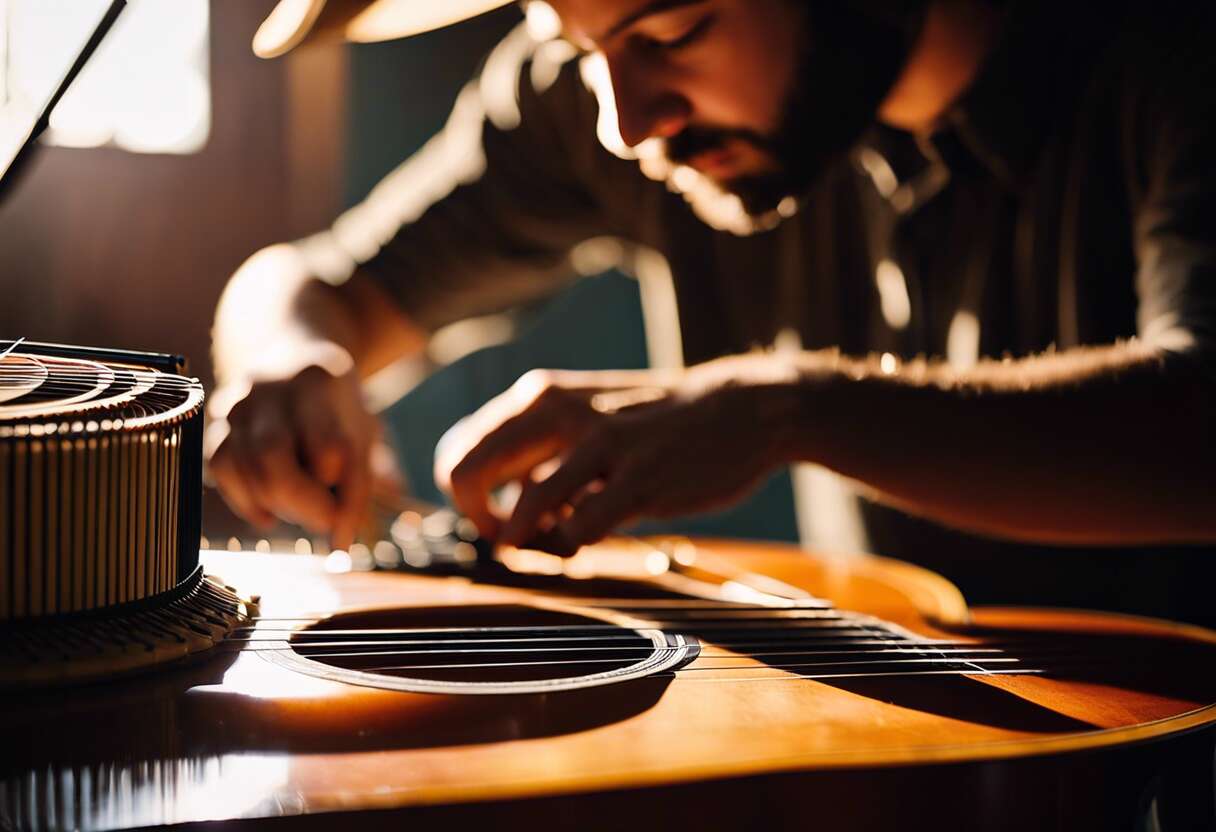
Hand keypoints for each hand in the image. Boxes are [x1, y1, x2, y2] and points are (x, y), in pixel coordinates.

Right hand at [205, 346, 378, 549]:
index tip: (347, 524)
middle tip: (323, 521)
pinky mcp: (214, 423)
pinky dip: (245, 500)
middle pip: (273, 458)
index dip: (341, 495)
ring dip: (275, 504)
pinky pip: (220, 469)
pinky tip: (269, 512)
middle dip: (301, 503)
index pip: (329, 450)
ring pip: (243, 467)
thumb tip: (341, 544)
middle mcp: (267, 386)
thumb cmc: (333, 406)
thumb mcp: (360, 429)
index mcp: (316, 379)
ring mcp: (234, 403)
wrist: (288, 356)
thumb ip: (359, 482)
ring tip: (301, 510)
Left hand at [435, 361, 793, 554]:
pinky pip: (578, 530)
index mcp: (540, 396)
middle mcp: (559, 412)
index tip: (494, 513)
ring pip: (525, 507)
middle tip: (509, 536)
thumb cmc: (660, 421)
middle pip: (467, 473)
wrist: (743, 410)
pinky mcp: (638, 479)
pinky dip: (570, 547)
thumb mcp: (587, 411)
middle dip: (478, 519)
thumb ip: (540, 444)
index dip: (465, 494)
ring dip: (527, 540)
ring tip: (553, 544)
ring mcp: (599, 445)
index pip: (460, 449)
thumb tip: (494, 495)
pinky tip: (585, 541)